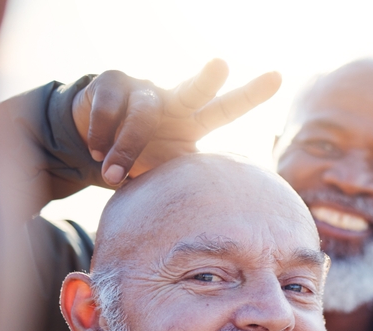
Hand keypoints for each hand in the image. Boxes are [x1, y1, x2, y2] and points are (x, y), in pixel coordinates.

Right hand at [71, 59, 281, 184]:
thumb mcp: (166, 173)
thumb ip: (186, 186)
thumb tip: (212, 223)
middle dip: (208, 78)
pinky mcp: (111, 82)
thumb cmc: (142, 161)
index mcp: (193, 121)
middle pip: (195, 89)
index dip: (252, 94)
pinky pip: (109, 109)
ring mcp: (143, 87)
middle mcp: (173, 99)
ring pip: (143, 113)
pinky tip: (95, 151)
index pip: (227, 109)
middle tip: (221, 65)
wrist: (93, 146)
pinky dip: (100, 135)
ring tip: (113, 175)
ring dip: (127, 148)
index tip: (279, 76)